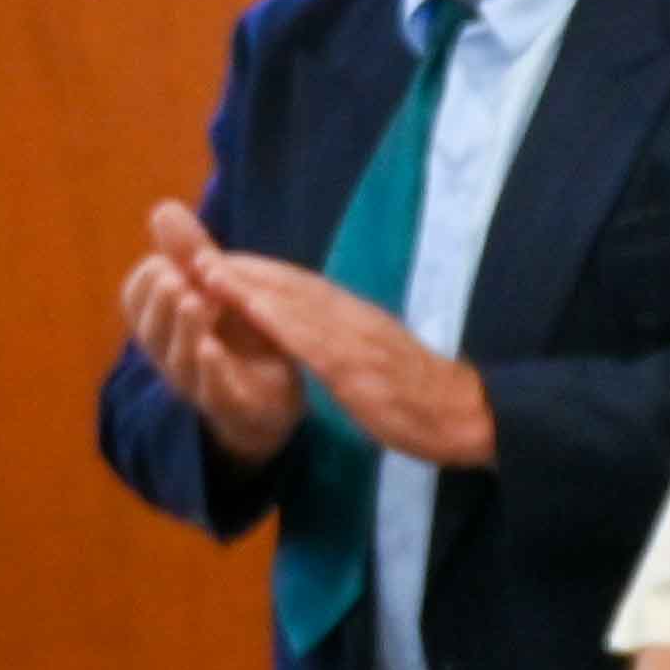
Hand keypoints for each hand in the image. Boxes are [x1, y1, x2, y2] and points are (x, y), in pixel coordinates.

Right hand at [119, 203, 300, 459]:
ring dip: (184, 327)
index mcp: (165, 325)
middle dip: (161, 299)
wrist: (278, 400)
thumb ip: (193, 256)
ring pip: (179, 357)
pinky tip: (212, 347)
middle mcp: (172, 354)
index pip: (134, 299)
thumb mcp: (219, 292)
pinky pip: (212, 390)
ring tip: (194, 300)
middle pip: (151, 328)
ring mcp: (198, 382)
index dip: (147, 280)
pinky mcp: (232, 405)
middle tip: (177, 276)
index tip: (168, 261)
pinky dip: (210, 368)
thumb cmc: (241, 339)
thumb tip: (163, 208)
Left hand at [198, 252, 492, 465]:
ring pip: (295, 306)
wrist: (471, 417)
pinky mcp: (357, 369)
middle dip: (245, 270)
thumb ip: (355, 343)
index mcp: (361, 320)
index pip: (304, 289)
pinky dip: (275, 319)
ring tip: (208, 269)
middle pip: (293, 287)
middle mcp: (356, 320)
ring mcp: (356, 342)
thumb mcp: (384, 361)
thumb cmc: (429, 396)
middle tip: (198, 253)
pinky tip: (248, 308)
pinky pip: (309, 339)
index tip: (223, 262)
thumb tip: (326, 335)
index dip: (262, 274)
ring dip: (249, 285)